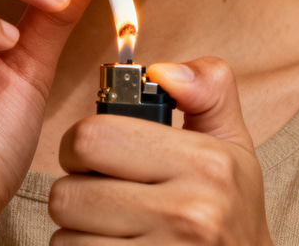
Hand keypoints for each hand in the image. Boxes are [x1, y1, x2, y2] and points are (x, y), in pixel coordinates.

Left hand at [49, 57, 272, 244]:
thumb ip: (207, 87)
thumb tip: (163, 70)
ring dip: (78, 231)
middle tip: (98, 189)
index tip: (94, 152)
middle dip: (74, 189)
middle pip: (68, 194)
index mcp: (205, 163)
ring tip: (110, 225)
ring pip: (66, 237)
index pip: (93, 138)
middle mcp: (189, 214)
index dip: (80, 142)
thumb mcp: (232, 141)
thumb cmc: (231, 208)